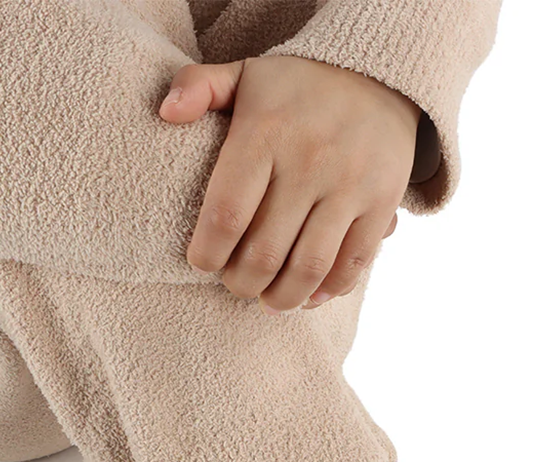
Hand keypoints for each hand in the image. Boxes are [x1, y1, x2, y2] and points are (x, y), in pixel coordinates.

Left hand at [158, 55, 421, 312]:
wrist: (380, 75)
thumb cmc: (297, 88)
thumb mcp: (245, 72)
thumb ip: (198, 85)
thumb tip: (166, 114)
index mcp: (266, 132)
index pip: (227, 214)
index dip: (208, 253)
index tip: (202, 262)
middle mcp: (309, 161)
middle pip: (264, 253)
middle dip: (242, 283)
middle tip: (235, 284)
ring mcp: (349, 185)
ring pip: (309, 268)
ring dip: (283, 298)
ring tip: (269, 301)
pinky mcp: (381, 204)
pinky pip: (352, 264)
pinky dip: (328, 290)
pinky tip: (310, 296)